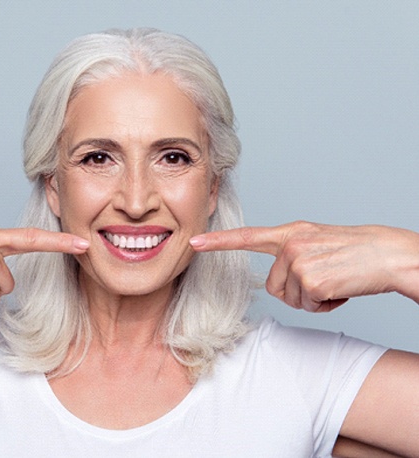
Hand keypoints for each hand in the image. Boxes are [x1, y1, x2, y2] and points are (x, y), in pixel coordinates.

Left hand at [190, 221, 418, 311]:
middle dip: (297, 292)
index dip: (219, 242)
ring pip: (290, 299)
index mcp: (291, 233)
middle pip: (273, 286)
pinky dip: (326, 305)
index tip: (194, 243)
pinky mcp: (310, 279)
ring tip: (334, 281)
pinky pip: (308, 306)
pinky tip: (340, 289)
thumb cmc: (354, 252)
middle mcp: (290, 243)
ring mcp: (298, 260)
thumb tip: (274, 282)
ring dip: (313, 299)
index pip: (248, 237)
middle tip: (323, 279)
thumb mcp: (317, 243)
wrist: (387, 254)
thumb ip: (291, 254)